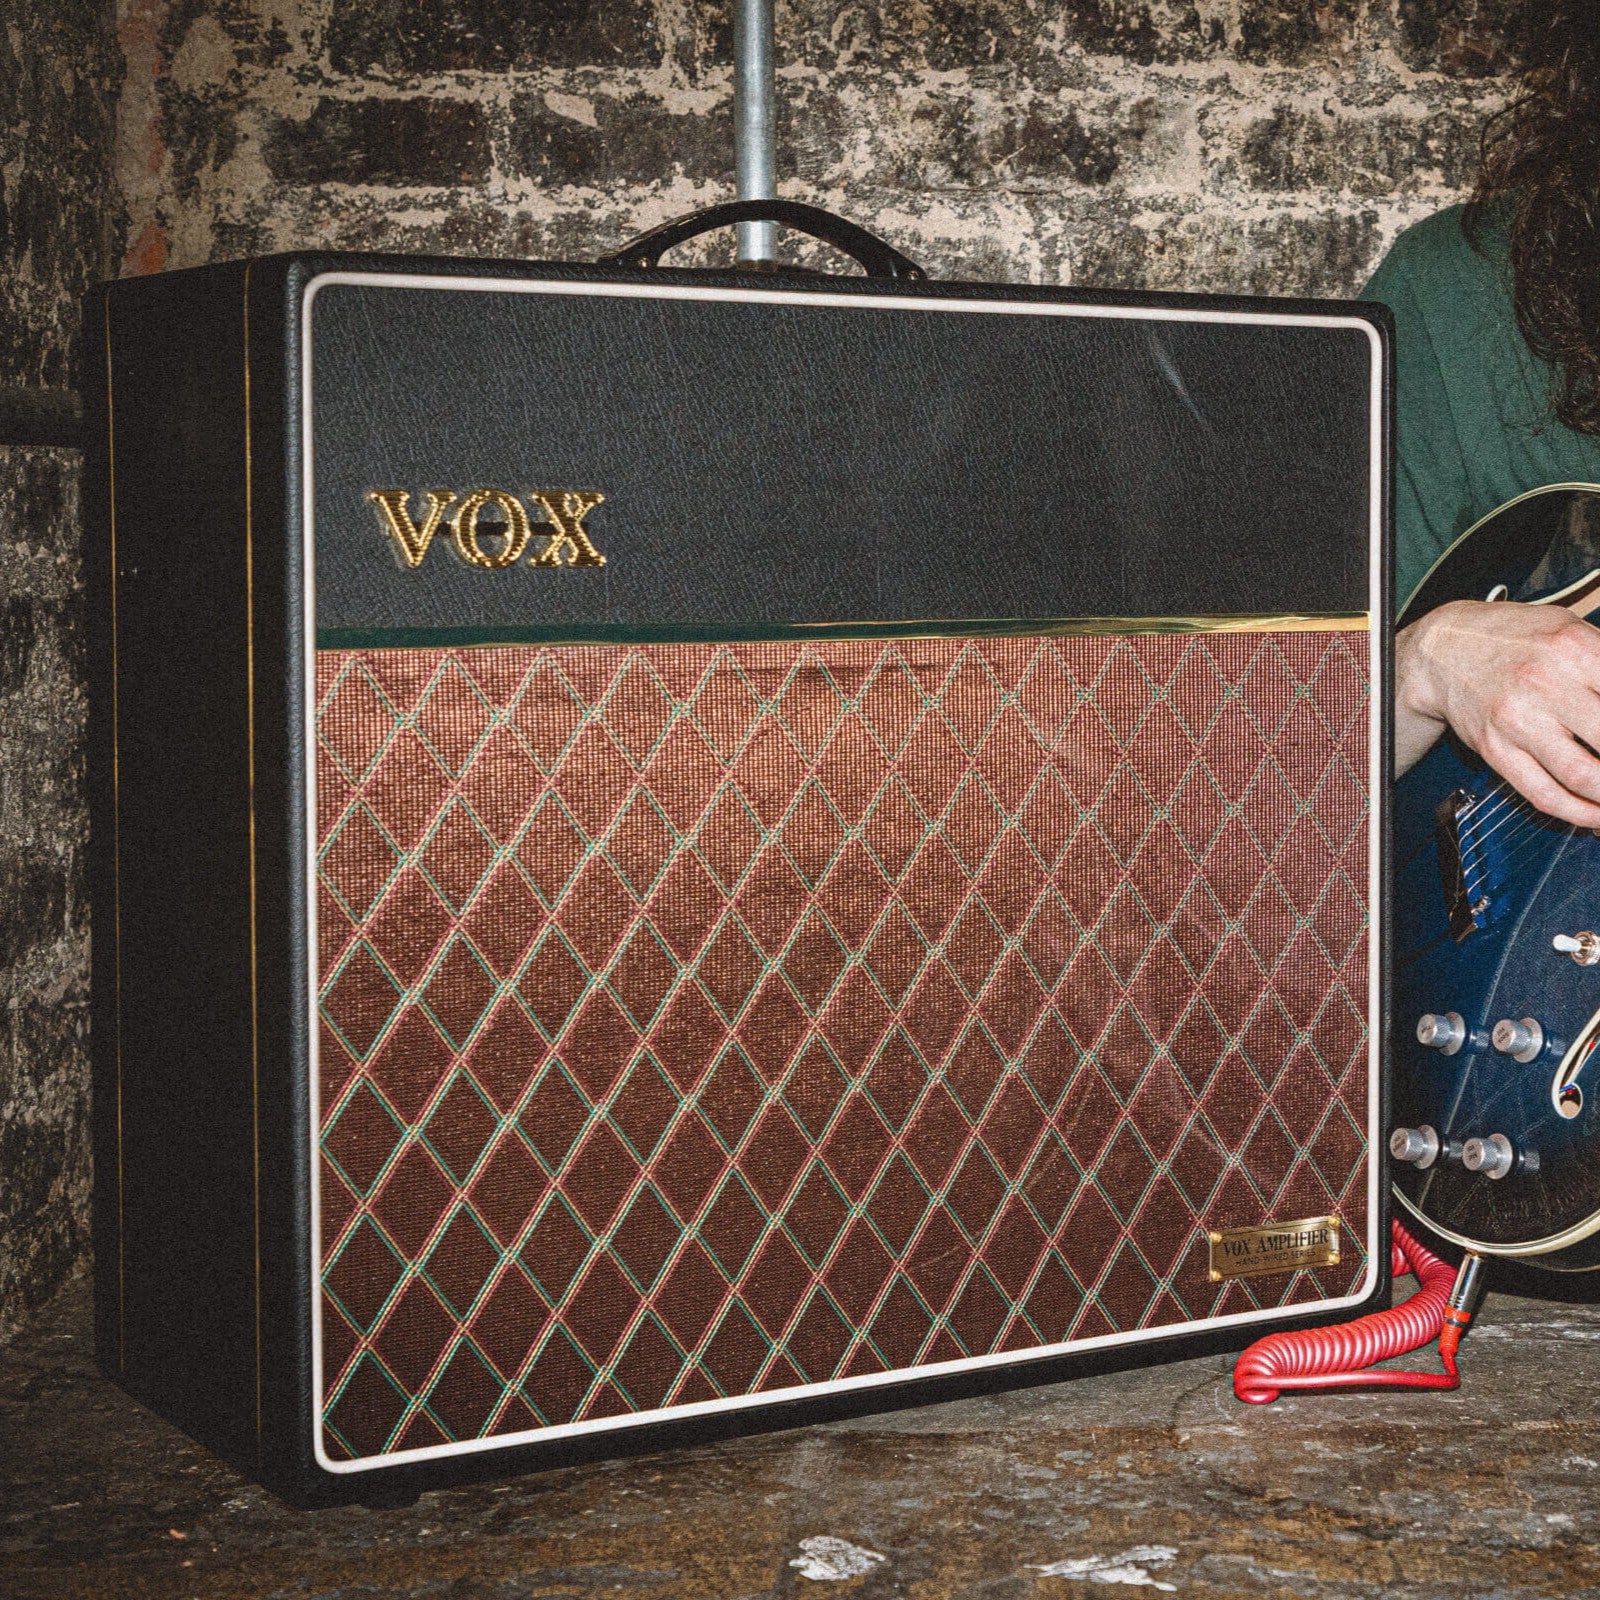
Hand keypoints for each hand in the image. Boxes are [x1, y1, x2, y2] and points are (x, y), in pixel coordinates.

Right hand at [1396, 597, 1599, 825]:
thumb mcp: (1570, 629)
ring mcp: (1517, 721)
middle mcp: (1544, 684)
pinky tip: (1598, 815)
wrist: (1441, 651)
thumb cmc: (1513, 638)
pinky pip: (1543, 793)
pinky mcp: (1495, 749)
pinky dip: (1579, 813)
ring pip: (1582, 775)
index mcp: (1572, 648)